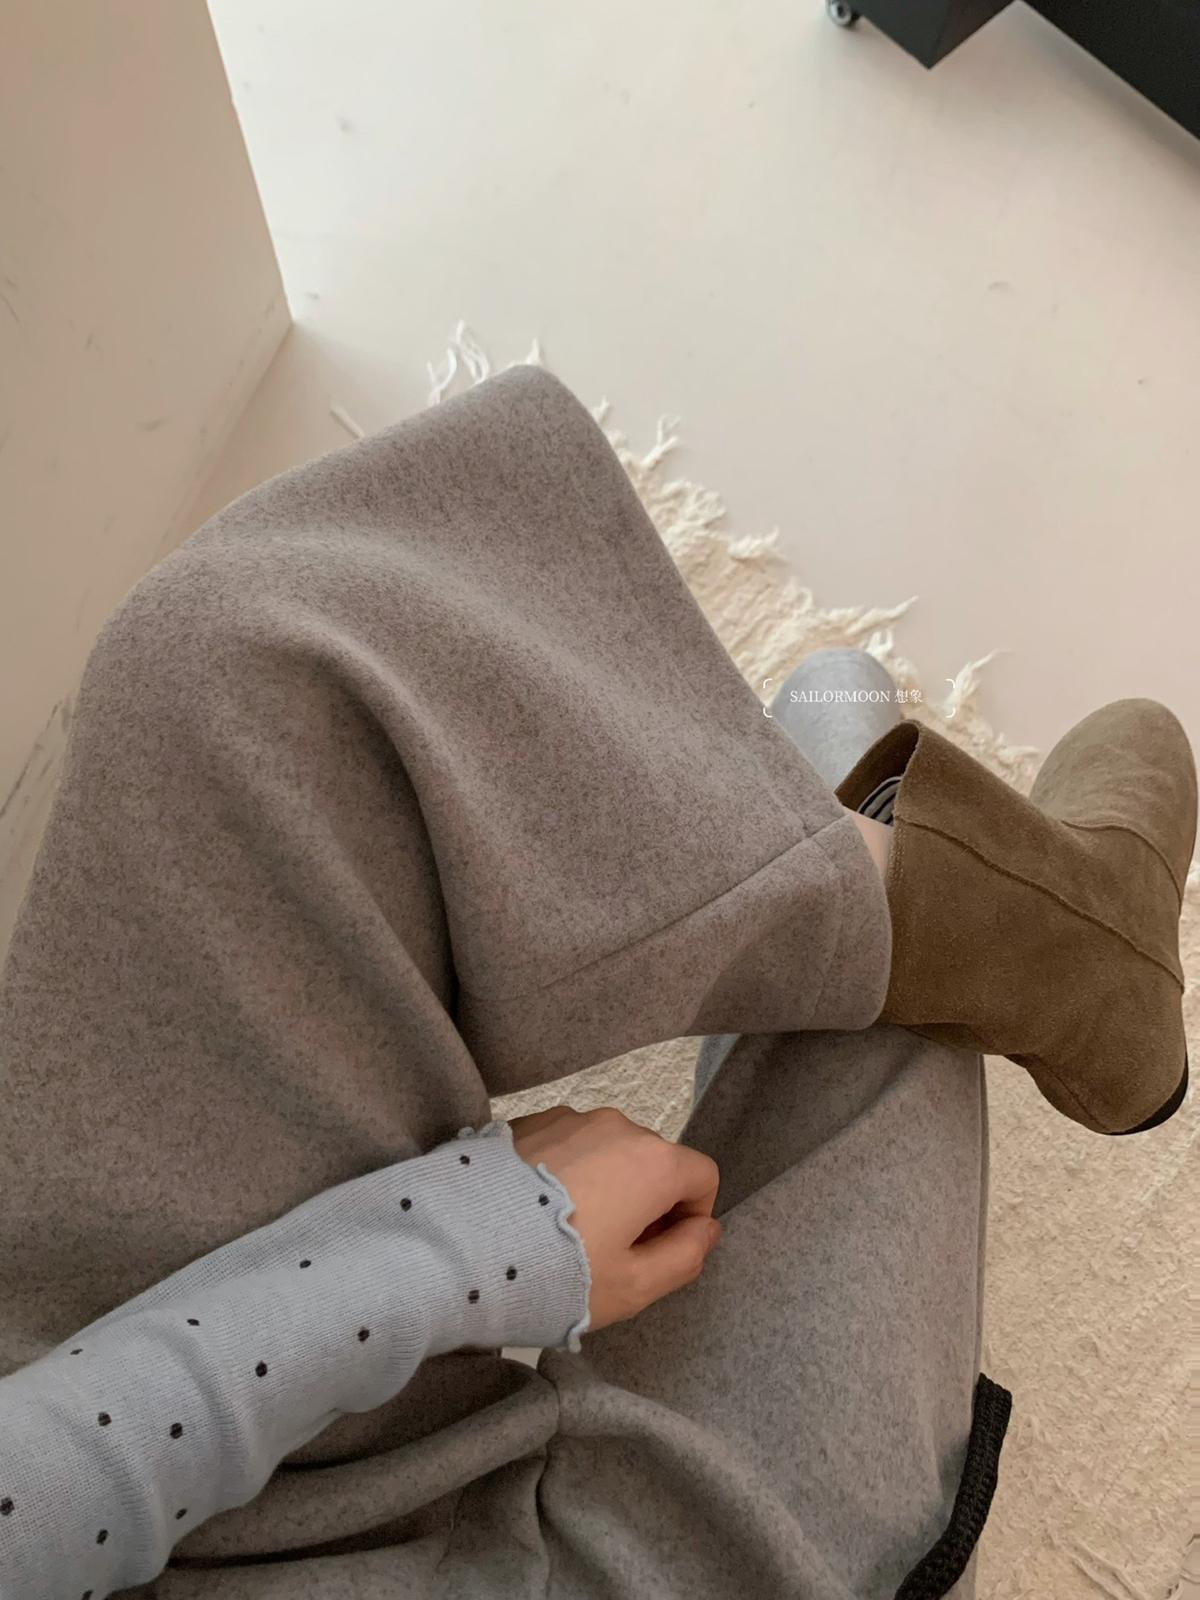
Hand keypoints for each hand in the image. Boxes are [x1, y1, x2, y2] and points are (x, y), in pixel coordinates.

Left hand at [510, 1104, 721, 1334]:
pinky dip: (563, 1171)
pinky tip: (530, 1212)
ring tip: (560, 1231)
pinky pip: (565, 1144)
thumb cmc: (555, 1274)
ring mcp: (567, 1117)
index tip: (656, 1251)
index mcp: (653, 1161)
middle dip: (646, 1201)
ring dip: (603, 1184)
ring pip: (607, 1151)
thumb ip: (685, 1255)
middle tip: (608, 1251)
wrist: (456, 1248)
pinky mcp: (524, 1121)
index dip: (690, 1218)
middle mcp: (616, 1125)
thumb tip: (706, 1228)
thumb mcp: (633, 1286)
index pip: (702, 1176)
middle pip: (654, 1161)